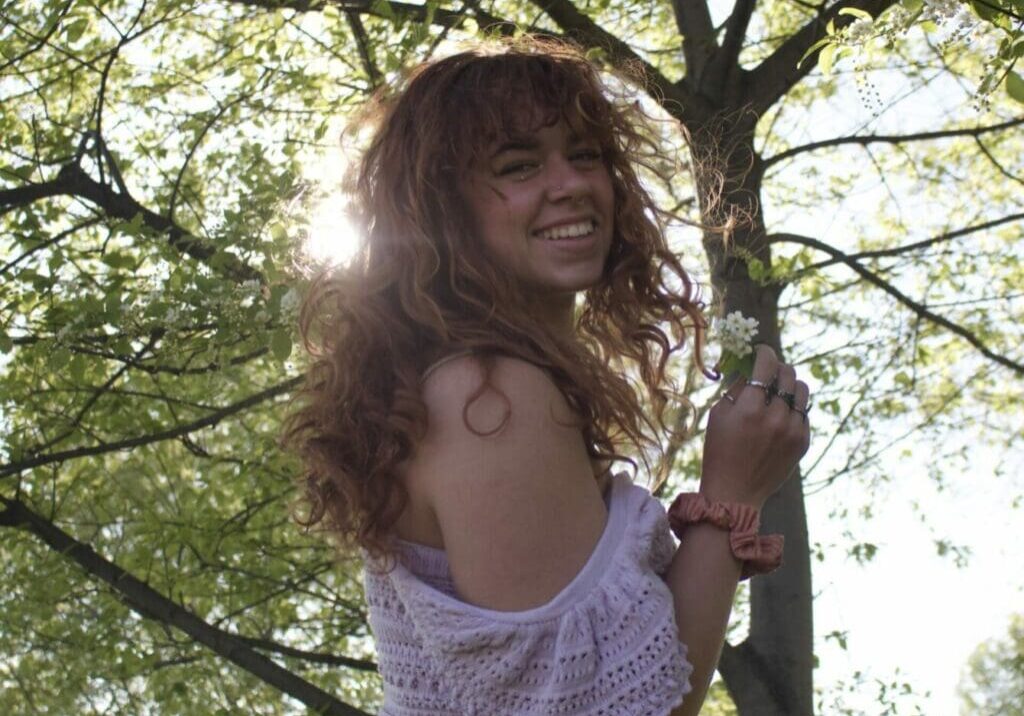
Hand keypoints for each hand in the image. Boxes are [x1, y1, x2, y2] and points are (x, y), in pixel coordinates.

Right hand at [699, 344, 810, 507]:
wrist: (736, 492)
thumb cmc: (719, 451)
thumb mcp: (718, 416)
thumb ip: (736, 389)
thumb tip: (750, 368)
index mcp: (750, 409)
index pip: (766, 365)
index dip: (764, 351)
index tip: (760, 350)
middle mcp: (776, 418)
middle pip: (787, 373)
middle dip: (776, 367)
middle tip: (767, 370)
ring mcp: (793, 431)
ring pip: (802, 390)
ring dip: (789, 384)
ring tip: (777, 390)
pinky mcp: (803, 442)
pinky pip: (804, 412)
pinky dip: (792, 407)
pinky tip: (779, 414)